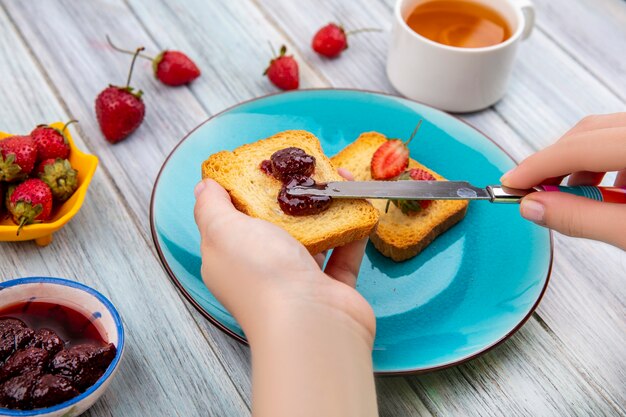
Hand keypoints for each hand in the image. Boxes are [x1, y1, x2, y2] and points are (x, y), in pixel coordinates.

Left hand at [193, 174, 377, 416]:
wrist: (311, 324)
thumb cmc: (262, 276)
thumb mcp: (223, 231)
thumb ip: (211, 206)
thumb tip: (204, 186)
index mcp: (230, 259)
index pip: (232, 220)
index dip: (245, 191)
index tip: (262, 164)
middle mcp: (262, 271)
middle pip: (275, 226)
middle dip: (292, 195)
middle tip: (307, 169)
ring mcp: (299, 281)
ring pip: (313, 237)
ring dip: (326, 207)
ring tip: (338, 178)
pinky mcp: (332, 288)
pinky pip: (344, 253)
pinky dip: (353, 230)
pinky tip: (360, 204)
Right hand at [501, 113, 625, 248]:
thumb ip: (581, 218)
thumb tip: (534, 206)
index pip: (577, 148)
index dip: (537, 167)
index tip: (510, 185)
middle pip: (588, 132)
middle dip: (555, 164)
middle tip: (533, 193)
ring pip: (604, 133)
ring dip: (581, 165)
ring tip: (575, 199)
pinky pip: (622, 140)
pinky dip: (606, 164)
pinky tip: (608, 191)